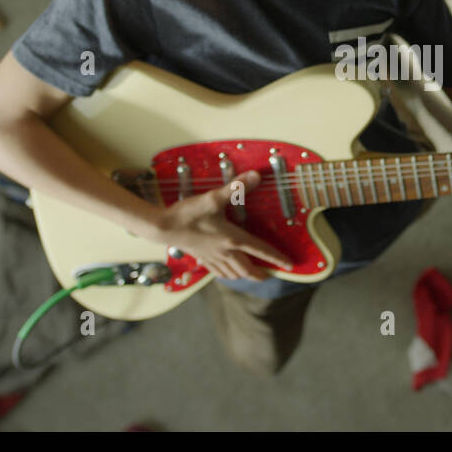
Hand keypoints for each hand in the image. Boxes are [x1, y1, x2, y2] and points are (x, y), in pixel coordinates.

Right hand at [154, 170, 293, 279]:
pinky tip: (226, 273)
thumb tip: (255, 175)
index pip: (261, 250)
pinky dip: (226, 274)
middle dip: (261, 274)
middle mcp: (225, 251)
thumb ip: (235, 187)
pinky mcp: (201, 258)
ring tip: (252, 276)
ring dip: (245, 276)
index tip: (290, 265)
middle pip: (247, 268)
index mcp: (232, 239)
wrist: (162, 227)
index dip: (277, 258)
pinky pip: (217, 271)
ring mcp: (212, 257)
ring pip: (233, 273)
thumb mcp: (213, 198)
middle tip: (271, 276)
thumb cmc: (188, 213)